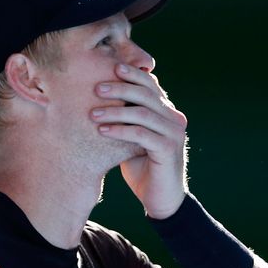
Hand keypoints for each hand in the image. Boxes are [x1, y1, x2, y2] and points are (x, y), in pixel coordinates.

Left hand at [92, 63, 188, 217]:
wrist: (161, 200)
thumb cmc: (143, 168)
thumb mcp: (132, 138)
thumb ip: (125, 119)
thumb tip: (99, 99)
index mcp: (167, 112)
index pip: (151, 85)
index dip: (132, 73)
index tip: (110, 67)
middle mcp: (174, 118)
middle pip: (147, 93)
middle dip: (120, 87)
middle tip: (96, 87)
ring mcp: (174, 133)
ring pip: (143, 112)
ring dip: (115, 110)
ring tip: (92, 113)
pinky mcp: (168, 149)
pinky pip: (141, 134)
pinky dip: (120, 130)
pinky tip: (102, 131)